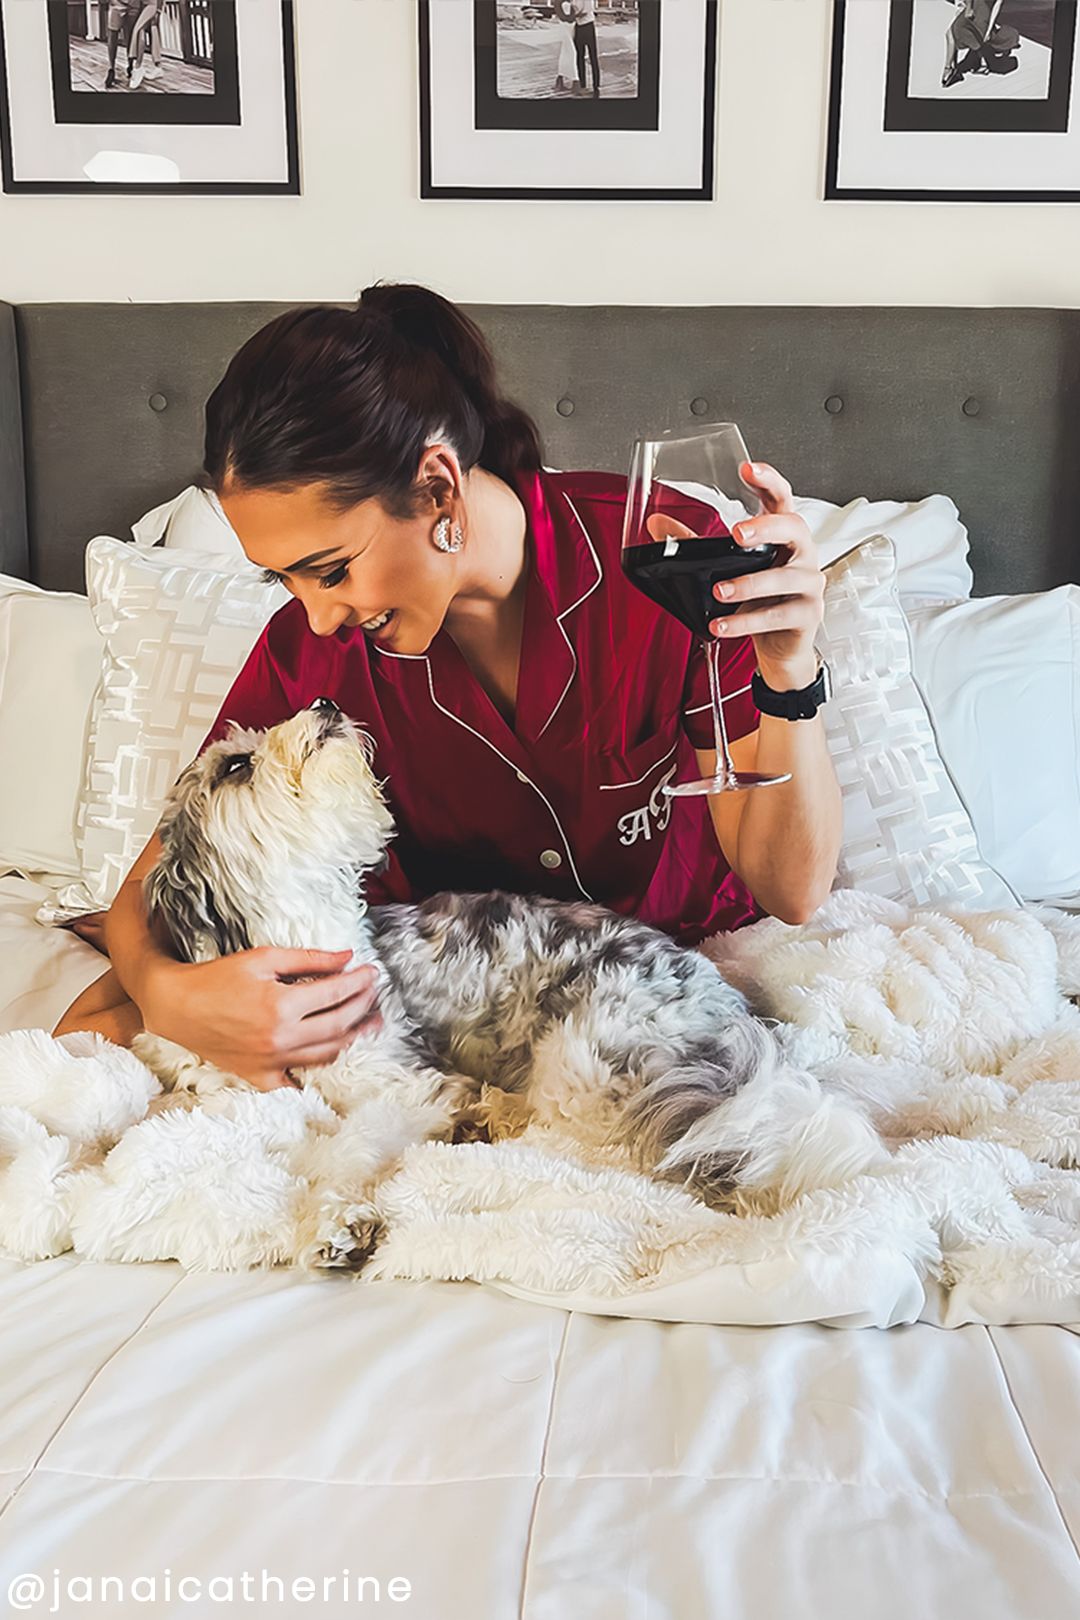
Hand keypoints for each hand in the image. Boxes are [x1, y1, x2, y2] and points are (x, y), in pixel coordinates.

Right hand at [140, 948, 382, 1091]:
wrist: (176, 1006)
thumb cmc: (216, 978)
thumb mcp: (263, 958)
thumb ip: (308, 958)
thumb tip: (346, 957)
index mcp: (281, 1005)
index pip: (336, 993)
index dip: (360, 981)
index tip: (372, 972)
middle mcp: (280, 1038)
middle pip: (339, 1025)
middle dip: (363, 1006)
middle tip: (374, 992)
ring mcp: (271, 1062)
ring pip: (326, 1053)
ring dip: (353, 1037)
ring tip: (369, 1023)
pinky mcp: (260, 1076)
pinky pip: (296, 1081)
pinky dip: (316, 1072)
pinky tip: (333, 1061)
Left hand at [708, 461, 823, 688]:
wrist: (780, 646)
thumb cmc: (758, 599)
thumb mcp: (727, 568)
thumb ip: (695, 544)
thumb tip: (656, 524)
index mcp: (783, 534)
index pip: (781, 498)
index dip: (768, 480)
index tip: (748, 468)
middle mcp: (802, 553)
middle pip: (793, 528)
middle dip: (766, 528)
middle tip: (737, 533)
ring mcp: (808, 584)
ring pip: (783, 578)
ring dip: (747, 584)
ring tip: (717, 591)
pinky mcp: (806, 615)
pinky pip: (775, 616)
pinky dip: (744, 621)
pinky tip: (721, 624)